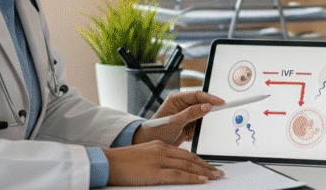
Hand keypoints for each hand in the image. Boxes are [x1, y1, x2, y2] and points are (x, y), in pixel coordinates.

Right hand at [104, 140, 223, 185]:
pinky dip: (192, 177)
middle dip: (206, 166)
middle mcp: (162, 150)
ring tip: (215, 177)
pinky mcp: (154, 172)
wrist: (108, 162)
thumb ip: (159, 158)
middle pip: (190, 158)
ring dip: (204, 172)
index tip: (209, 166)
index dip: (199, 160)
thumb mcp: (144, 156)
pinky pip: (178, 175)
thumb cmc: (123, 162)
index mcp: (160, 145)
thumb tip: (172, 166)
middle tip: (218, 172)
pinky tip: (201, 180)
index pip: (185, 153)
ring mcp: (159, 160)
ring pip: (187, 165)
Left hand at [132, 90, 224, 145]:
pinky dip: (195, 132)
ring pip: (202, 117)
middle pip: (202, 105)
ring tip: (188, 131)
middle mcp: (182, 105)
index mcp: (177, 99)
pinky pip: (199, 126)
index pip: (198, 95)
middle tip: (206, 121)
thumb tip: (206, 106)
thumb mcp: (174, 122)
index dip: (210, 98)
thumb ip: (191, 113)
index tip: (221, 103)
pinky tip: (186, 135)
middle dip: (204, 114)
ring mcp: (185, 115)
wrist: (150, 144)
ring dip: (198, 126)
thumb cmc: (156, 130)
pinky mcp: (187, 124)